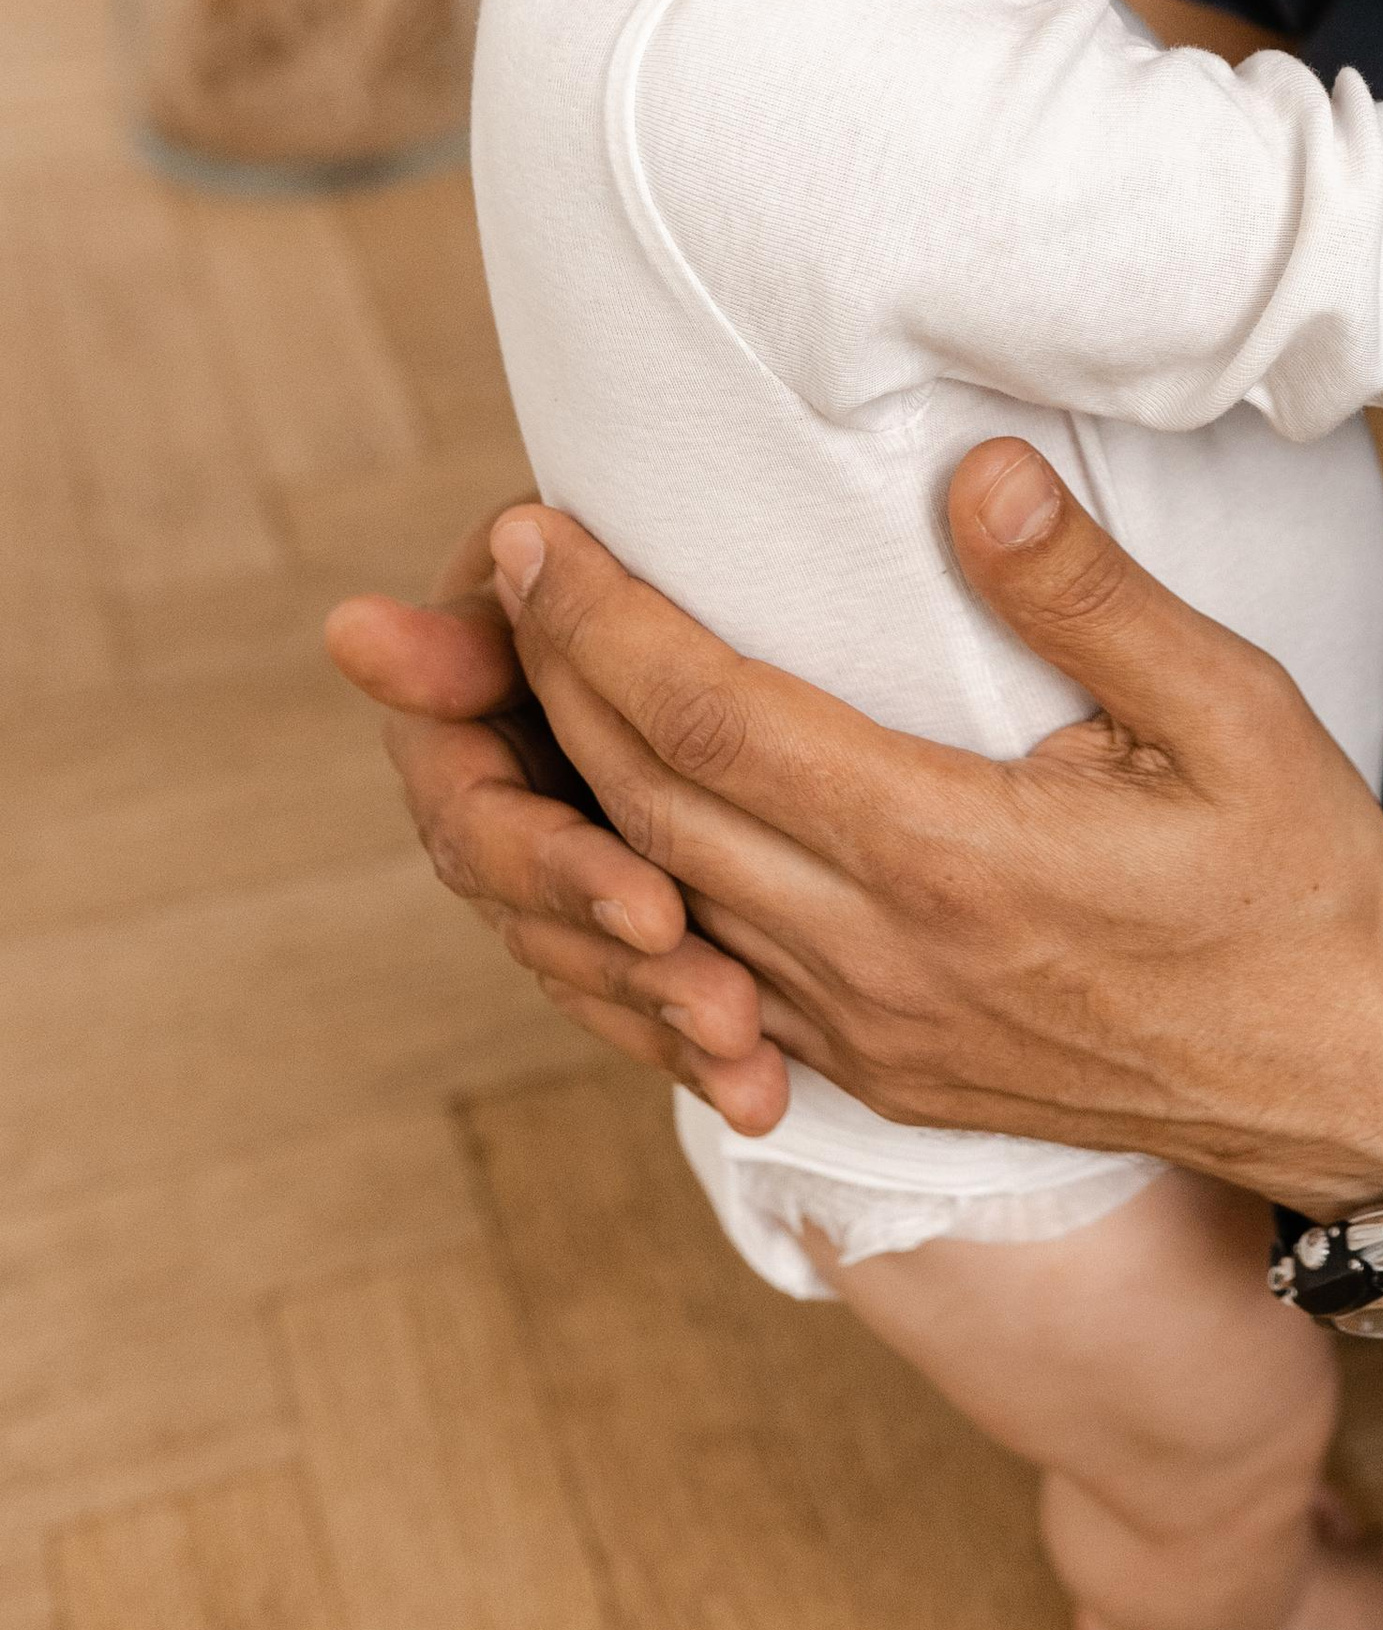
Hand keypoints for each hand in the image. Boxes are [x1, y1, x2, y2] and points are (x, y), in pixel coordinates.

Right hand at [324, 522, 790, 1130]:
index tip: (656, 911)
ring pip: (585, 958)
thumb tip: (378, 614)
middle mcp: (495, 785)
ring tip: (752, 1057)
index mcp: (464, 701)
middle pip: (536, 903)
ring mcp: (550, 853)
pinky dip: (685, 1043)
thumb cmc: (650, 537)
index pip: (479, 810)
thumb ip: (484, 615)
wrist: (715, 549)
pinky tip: (757, 1092)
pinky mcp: (620, 904)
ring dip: (662, 1013)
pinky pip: (634, 993)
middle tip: (730, 1007)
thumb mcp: (575, 561)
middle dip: (632, 963)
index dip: (559, 866)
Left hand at [484, 440, 1382, 1212]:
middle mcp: (881, 957)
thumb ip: (1089, 593)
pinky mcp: (878, 1071)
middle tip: (503, 567)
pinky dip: (643, 877)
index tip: (534, 533)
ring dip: (582, 775)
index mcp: (953, 858)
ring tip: (541, 661)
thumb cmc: (1298, 881)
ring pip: (662, 894)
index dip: (603, 624)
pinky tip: (627, 806)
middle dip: (555, 679)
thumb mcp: (1233, 709)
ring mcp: (869, 1031)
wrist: (1345, 1084)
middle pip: (650, 807)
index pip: (716, 726)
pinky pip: (715, 966)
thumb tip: (972, 474)